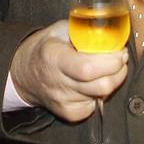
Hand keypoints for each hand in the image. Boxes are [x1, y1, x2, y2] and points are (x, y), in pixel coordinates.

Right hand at [10, 20, 128, 122]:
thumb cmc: (45, 49)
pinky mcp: (68, 114)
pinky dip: (99, 95)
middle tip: (119, 60)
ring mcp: (62, 101)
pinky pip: (95, 107)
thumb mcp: (58, 30)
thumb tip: (110, 30)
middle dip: (118, 71)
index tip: (120, 52)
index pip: (88, 68)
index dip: (111, 62)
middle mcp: (57, 83)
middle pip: (101, 86)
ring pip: (102, 96)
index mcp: (54, 57)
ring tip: (105, 70)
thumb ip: (83, 29)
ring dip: (111, 82)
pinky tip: (92, 84)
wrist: (24, 75)